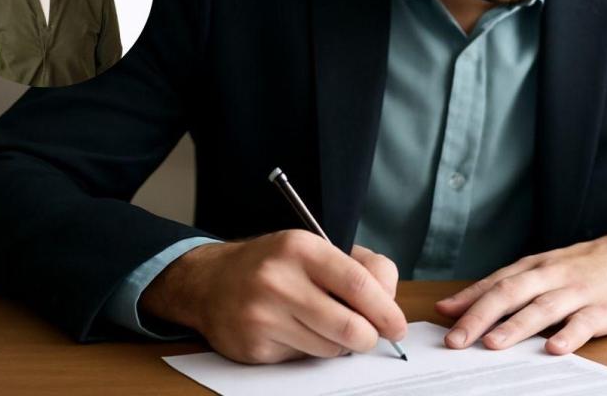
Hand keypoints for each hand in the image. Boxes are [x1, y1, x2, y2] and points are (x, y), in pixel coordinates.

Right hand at [139, 230, 405, 363]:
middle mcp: (279, 280)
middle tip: (370, 336)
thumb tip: (390, 302)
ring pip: (329, 348)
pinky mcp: (254, 346)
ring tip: (323, 325)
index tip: (397, 324)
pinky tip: (294, 331)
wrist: (209, 282)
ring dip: (338, 345)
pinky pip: (303, 359)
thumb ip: (362, 267)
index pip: (356, 282)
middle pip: (348, 326)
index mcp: (300, 248)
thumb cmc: (274, 265)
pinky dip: (309, 350)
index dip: (385, 309)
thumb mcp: (315, 248)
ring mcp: (263, 315)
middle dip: (369, 337)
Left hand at [435, 233, 606, 354]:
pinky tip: (554, 348)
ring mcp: (576, 293)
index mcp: (531, 268)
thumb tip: (449, 307)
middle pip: (510, 294)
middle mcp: (549, 277)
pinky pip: (584, 323)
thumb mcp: (535, 271)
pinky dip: (569, 336)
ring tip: (494, 343)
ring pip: (542, 308)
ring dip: (517, 326)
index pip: (494, 284)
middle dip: (481, 317)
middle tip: (457, 340)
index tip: (442, 323)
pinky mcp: (602, 310)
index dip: (467, 303)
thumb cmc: (576, 268)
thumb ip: (495, 288)